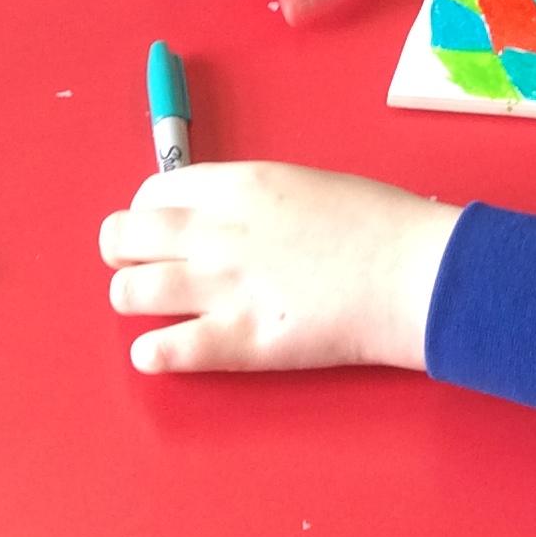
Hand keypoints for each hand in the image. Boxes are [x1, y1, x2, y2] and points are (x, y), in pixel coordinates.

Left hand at [101, 161, 462, 373]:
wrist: (412, 271)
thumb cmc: (379, 224)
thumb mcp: (307, 184)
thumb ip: (253, 200)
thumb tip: (223, 217)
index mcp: (238, 186)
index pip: (152, 191)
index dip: (146, 211)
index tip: (157, 225)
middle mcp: (217, 232)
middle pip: (124, 236)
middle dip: (123, 251)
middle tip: (140, 264)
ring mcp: (222, 288)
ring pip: (129, 292)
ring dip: (133, 299)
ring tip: (155, 308)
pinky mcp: (237, 341)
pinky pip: (162, 350)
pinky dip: (152, 352)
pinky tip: (163, 349)